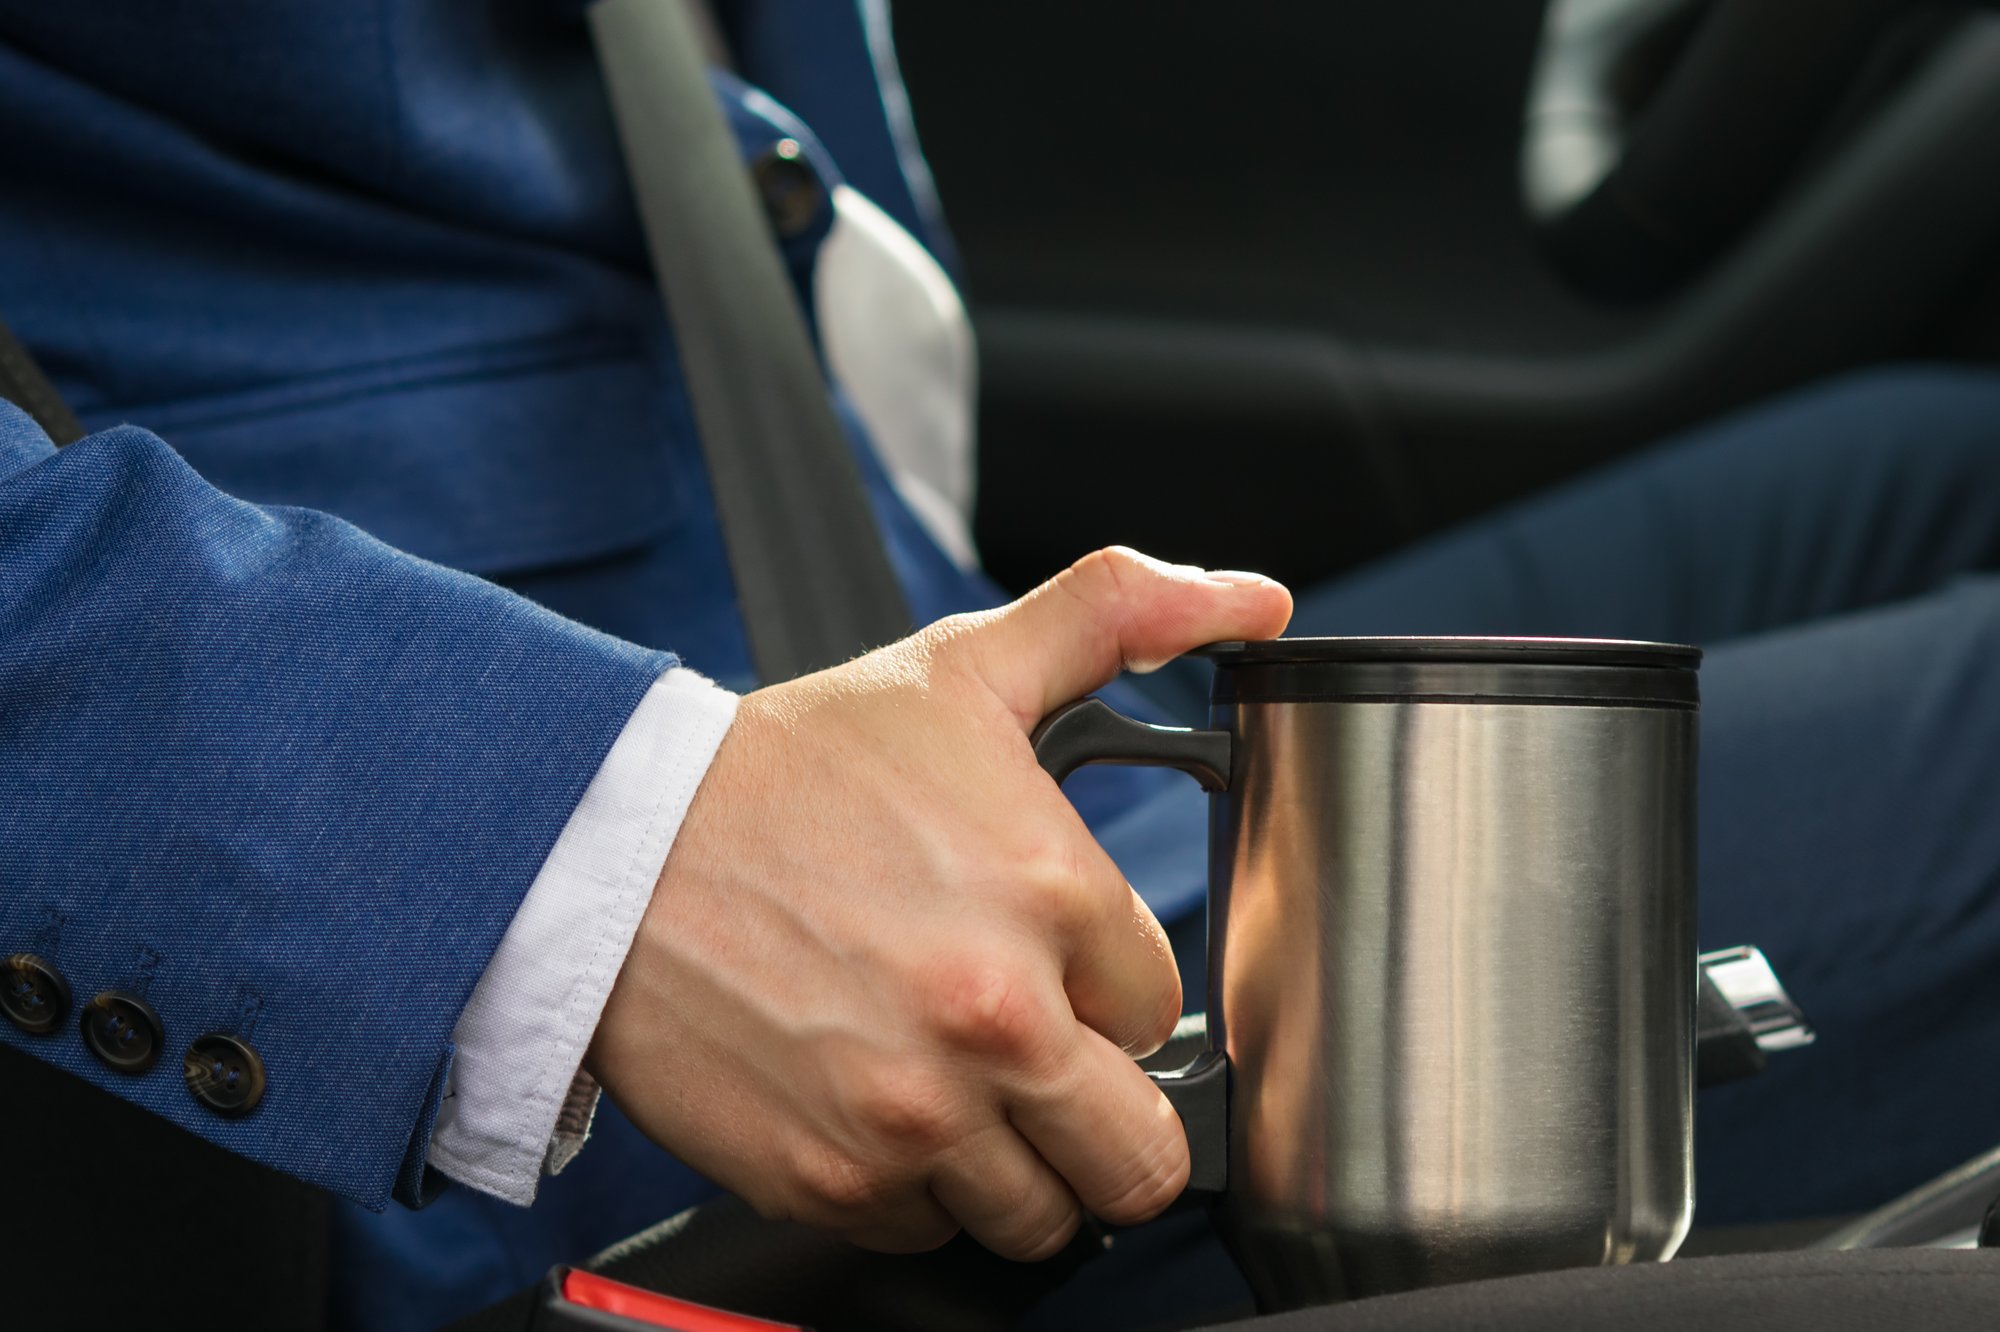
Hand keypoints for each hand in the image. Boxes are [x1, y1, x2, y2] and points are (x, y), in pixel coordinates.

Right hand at [587, 547, 1291, 1259]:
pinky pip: (928, 1233)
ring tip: (952, 1085)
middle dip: (1104, 1115)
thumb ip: (1120, 614)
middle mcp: (998, 1018)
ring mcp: (918, 1114)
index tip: (1055, 971)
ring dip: (1015, 1164)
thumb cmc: (788, 768)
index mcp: (1050, 895)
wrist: (614, 848)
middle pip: (1138, 1157)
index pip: (1160, 1008)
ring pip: (1044, 1216)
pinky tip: (875, 1104)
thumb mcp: (963, 669)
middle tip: (1042, 1066)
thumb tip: (1252, 601)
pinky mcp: (836, 1179)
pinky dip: (913, 1190)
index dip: (1105, 989)